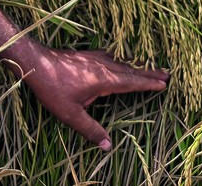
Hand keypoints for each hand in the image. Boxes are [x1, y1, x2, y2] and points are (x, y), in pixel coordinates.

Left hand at [21, 48, 169, 149]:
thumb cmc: (52, 89)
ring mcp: (93, 58)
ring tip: (148, 65)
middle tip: (166, 72)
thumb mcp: (71, 114)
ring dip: (136, 64)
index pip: (131, 82)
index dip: (148, 83)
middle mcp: (102, 66)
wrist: (34, 62)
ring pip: (120, 61)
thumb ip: (91, 129)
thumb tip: (108, 146)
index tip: (164, 83)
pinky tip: (117, 58)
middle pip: (130, 69)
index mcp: (104, 80)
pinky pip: (109, 56)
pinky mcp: (84, 55)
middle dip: (148, 72)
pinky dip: (119, 58)